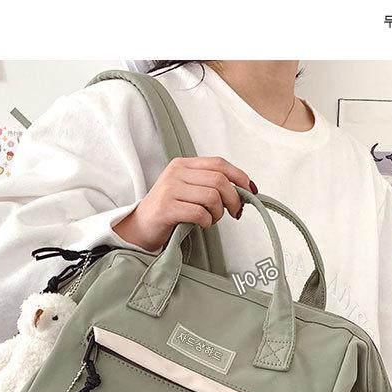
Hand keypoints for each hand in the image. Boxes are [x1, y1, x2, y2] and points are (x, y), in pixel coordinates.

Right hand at [113, 156, 255, 251]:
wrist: (140, 227)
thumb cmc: (169, 211)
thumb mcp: (187, 190)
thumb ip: (209, 185)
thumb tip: (243, 190)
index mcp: (183, 164)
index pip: (218, 163)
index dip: (239, 176)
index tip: (251, 190)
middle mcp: (176, 172)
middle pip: (219, 180)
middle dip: (233, 199)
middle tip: (235, 213)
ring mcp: (169, 189)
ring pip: (211, 196)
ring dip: (219, 213)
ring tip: (213, 220)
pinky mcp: (166, 207)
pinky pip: (199, 213)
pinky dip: (207, 221)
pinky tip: (203, 224)